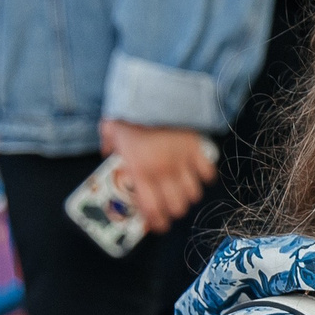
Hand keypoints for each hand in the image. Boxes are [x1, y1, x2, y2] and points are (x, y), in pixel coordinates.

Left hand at [99, 120, 217, 232]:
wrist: (155, 89)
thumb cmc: (131, 111)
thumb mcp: (110, 129)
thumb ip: (108, 145)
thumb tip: (107, 154)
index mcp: (140, 170)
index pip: (152, 208)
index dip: (156, 222)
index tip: (157, 225)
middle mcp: (163, 171)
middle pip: (176, 207)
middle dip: (173, 212)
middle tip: (169, 208)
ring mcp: (182, 161)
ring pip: (193, 194)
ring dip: (188, 197)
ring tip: (182, 192)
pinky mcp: (197, 150)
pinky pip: (207, 174)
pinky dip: (204, 178)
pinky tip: (197, 174)